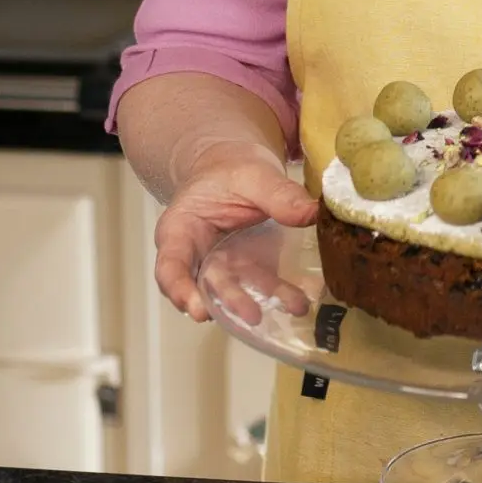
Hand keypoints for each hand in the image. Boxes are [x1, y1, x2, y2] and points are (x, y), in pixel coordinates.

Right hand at [151, 138, 319, 323]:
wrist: (234, 167)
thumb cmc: (228, 170)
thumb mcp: (251, 174)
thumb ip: (277, 194)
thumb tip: (311, 212)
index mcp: (181, 230)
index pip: (171, 266)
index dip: (180, 290)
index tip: (197, 310)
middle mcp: (198, 256)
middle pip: (209, 283)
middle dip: (231, 301)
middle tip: (252, 315)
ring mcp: (224, 265)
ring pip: (240, 288)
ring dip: (264, 300)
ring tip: (295, 305)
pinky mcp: (249, 268)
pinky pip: (263, 283)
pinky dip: (283, 292)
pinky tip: (305, 295)